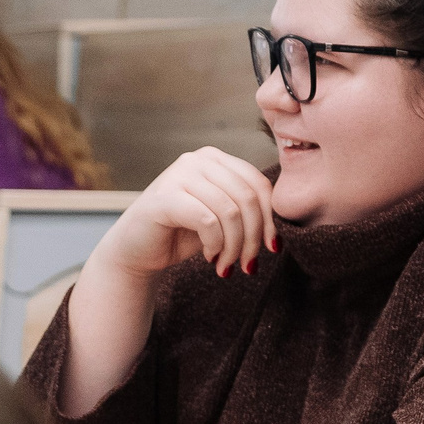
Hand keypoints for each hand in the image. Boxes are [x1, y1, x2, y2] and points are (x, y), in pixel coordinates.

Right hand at [97, 147, 277, 282]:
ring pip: (230, 212)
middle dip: (254, 238)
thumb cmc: (185, 234)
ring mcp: (179, 174)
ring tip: (226, 264)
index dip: (271, 220)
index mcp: (217, 159)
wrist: (138, 250)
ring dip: (235, 247)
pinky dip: (215, 244)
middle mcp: (198, 160)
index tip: (272, 248)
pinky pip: (208, 221)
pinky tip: (209, 256)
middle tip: (249, 265)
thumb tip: (285, 224)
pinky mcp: (164, 197)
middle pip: (248, 199)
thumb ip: (249, 210)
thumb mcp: (224, 218)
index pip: (260, 185)